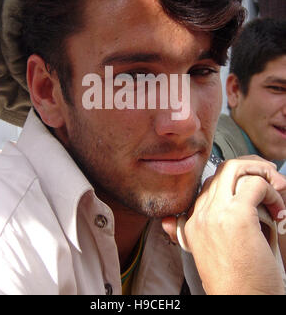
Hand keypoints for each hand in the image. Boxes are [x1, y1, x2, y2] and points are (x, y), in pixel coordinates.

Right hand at [163, 156, 285, 294]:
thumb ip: (202, 229)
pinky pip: (256, 184)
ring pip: (236, 168)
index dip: (236, 181)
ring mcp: (216, 213)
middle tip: (269, 178)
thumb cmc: (236, 284)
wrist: (241, 305)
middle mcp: (200, 215)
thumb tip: (190, 213)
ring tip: (277, 189)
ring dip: (262, 173)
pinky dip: (273, 193)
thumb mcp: (212, 254)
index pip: (211, 183)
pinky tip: (279, 212)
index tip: (254, 190)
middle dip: (250, 166)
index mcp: (192, 224)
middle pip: (222, 170)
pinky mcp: (237, 216)